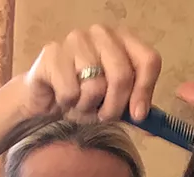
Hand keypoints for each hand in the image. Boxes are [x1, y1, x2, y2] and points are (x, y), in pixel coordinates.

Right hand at [20, 26, 160, 123]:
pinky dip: (67, 104)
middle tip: (102, 116)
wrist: (43, 100)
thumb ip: (132, 111)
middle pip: (122, 75)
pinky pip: (70, 91)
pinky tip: (62, 99)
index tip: (136, 115)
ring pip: (95, 85)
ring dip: (87, 107)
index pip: (148, 60)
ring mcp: (76, 40)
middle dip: (114, 106)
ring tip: (79, 104)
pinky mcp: (52, 53)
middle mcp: (102, 34)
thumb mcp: (112, 105)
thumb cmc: (81, 99)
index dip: (145, 91)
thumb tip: (150, 124)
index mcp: (123, 41)